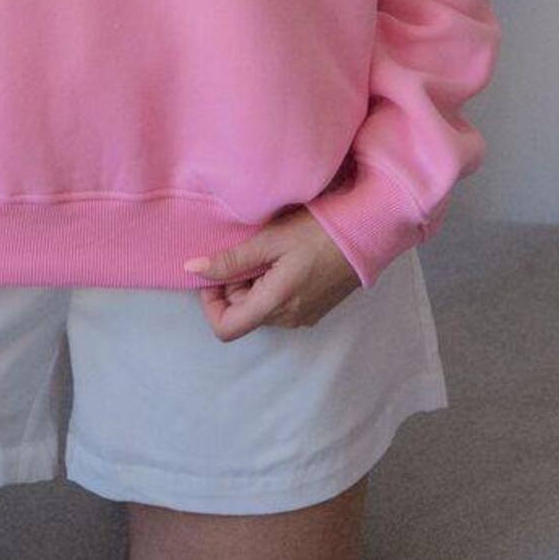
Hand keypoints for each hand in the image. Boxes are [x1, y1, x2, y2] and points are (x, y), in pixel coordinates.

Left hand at [181, 206, 362, 341]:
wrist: (366, 232)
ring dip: (252, 284)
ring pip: (260, 309)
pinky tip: (283, 258)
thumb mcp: (270, 240)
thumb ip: (231, 260)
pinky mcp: (314, 308)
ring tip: (266, 251)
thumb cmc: (317, 231)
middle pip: (242, 315)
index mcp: (275, 305)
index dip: (211, 302)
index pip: (225, 328)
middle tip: (245, 250)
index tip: (216, 272)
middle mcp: (288, 320)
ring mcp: (304, 317)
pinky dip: (270, 286)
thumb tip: (192, 269)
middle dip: (233, 286)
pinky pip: (279, 305)